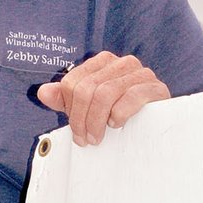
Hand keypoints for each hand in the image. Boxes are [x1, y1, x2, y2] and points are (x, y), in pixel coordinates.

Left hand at [37, 51, 169, 146]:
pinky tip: (118, 124)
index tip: (76, 132)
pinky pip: (131, 96)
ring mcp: (140, 73)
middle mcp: (121, 62)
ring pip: (105, 93)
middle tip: (86, 140)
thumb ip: (66, 99)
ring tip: (99, 138)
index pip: (72, 82)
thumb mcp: (89, 107)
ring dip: (97, 121)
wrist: (159, 122)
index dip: (69, 110)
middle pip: (87, 89)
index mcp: (102, 62)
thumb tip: (43, 92)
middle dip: (82, 119)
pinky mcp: (156, 87)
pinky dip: (120, 113)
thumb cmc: (122, 112)